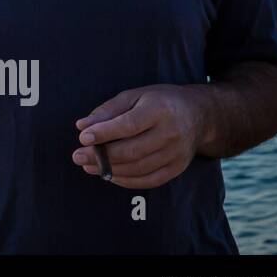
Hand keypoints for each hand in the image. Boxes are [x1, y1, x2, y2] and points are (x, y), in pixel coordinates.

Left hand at [71, 84, 207, 188]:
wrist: (198, 114)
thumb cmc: (158, 101)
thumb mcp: (133, 96)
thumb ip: (107, 111)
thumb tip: (81, 126)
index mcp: (160, 109)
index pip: (129, 125)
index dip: (104, 133)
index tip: (82, 138)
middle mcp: (171, 133)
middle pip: (133, 151)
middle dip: (101, 156)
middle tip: (78, 156)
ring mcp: (177, 153)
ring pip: (139, 168)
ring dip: (110, 170)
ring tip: (88, 165)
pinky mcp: (178, 168)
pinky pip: (149, 180)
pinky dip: (126, 180)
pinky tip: (109, 175)